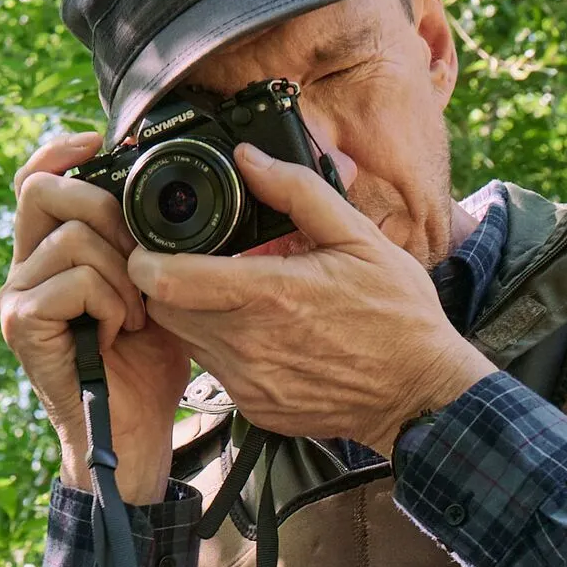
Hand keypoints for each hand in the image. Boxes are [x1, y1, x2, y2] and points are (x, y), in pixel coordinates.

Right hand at [0, 131, 191, 503]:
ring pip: (72, 237)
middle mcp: (21, 272)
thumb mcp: (152, 287)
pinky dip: (110, 302)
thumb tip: (151, 187)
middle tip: (138, 261)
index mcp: (46, 256)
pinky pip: (74, 280)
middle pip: (44, 190)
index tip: (99, 140)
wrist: (133, 437)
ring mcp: (15, 298)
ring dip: (122, 273)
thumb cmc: (145, 367)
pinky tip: (118, 333)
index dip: (60, 149)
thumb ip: (140, 241)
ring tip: (135, 315)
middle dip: (106, 211)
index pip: (34, 178)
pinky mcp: (21, 325)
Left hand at [129, 144, 495, 456]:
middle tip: (188, 262)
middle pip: (164, 310)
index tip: (149, 244)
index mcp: (270, 295)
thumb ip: (298, 192)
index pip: (167, 281)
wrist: (420, 394)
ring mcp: (249, 382)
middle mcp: (249, 345)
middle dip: (165, 284)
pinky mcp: (254, 408)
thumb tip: (249, 157)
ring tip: (230, 294)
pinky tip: (261, 333)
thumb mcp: (359, 238)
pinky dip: (224, 348)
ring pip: (186, 341)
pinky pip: (215, 371)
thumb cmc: (397, 315)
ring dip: (194, 315)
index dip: (145, 259)